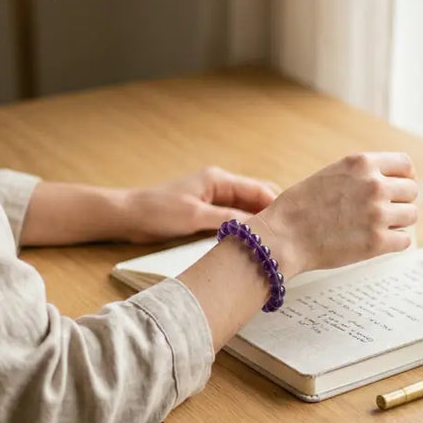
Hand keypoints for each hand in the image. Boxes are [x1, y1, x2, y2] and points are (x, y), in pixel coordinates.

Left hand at [122, 166, 278, 242]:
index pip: (259, 189)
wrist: (128, 216)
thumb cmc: (157, 211)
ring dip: (259, 223)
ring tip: (276, 241)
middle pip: (256, 198)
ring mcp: (213, 200)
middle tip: (289, 234)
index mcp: (219, 179)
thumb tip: (258, 228)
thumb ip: (227, 220)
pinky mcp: (206, 213)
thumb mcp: (194, 216)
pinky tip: (252, 243)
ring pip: (246, 210)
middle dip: (273, 213)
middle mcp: (219, 186)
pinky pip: (233, 219)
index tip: (293, 223)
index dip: (278, 204)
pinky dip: (244, 229)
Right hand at [254, 152, 417, 278]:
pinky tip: (377, 243)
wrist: (284, 236)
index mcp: (362, 164)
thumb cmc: (300, 207)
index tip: (398, 187)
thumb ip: (360, 175)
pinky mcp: (377, 242)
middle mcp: (374, 185)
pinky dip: (394, 243)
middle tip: (383, 212)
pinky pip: (404, 241)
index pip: (405, 164)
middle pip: (411, 191)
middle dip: (400, 201)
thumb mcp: (330, 174)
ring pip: (411, 215)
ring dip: (398, 222)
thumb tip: (388, 182)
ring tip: (377, 227)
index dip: (404, 177)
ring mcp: (377, 213)